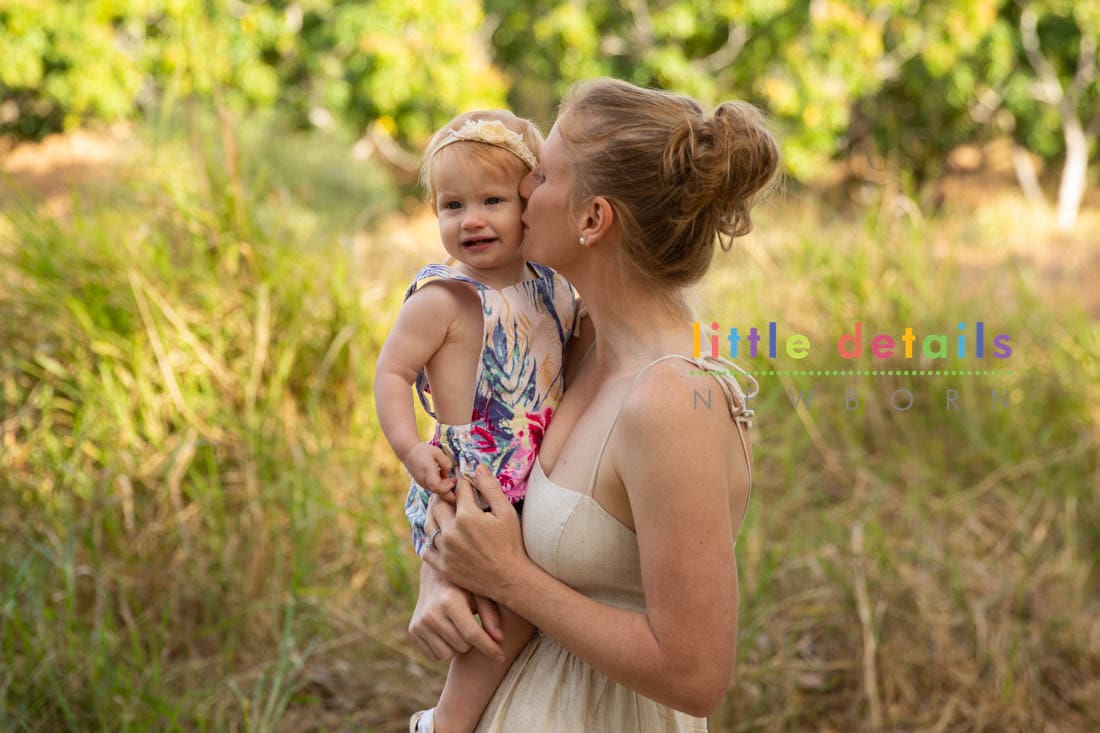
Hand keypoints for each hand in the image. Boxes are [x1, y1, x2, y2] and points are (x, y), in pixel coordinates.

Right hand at [403, 442, 456, 498]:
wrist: (408, 452)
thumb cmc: (423, 450)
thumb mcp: (437, 452)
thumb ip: (446, 463)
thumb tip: (448, 475)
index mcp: (428, 471)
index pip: (437, 486)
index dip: (447, 486)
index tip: (454, 479)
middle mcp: (424, 480)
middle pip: (438, 492)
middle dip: (449, 488)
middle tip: (454, 479)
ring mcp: (422, 484)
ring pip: (436, 491)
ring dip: (444, 487)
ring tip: (446, 475)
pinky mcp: (422, 484)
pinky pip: (433, 488)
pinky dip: (440, 486)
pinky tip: (441, 476)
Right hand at [409, 561, 504, 661]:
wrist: (435, 577)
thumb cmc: (465, 586)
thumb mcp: (481, 594)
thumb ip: (491, 616)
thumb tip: (500, 640)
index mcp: (450, 601)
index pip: (473, 634)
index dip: (489, 648)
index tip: (501, 657)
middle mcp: (432, 613)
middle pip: (462, 646)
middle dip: (472, 642)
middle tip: (472, 627)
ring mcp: (419, 623)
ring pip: (448, 654)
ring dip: (458, 646)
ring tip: (459, 629)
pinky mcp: (413, 631)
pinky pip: (434, 656)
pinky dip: (444, 649)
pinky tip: (447, 632)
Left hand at [422, 464, 526, 599]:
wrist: (509, 578)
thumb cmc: (511, 544)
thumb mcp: (506, 513)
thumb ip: (490, 488)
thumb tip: (478, 467)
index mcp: (467, 516)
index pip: (459, 489)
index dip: (462, 480)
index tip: (462, 477)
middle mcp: (451, 532)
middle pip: (438, 504)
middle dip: (443, 494)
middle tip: (448, 492)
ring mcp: (445, 551)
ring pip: (428, 525)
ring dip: (433, 514)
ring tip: (440, 510)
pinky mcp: (442, 567)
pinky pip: (426, 550)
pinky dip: (428, 541)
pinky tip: (436, 536)